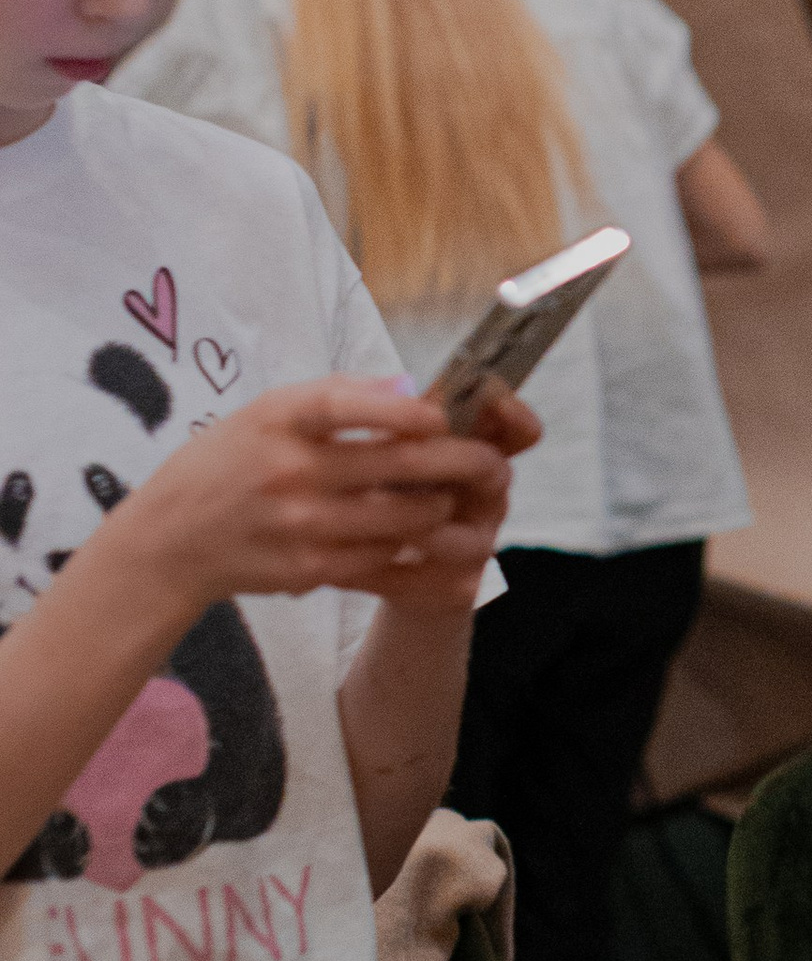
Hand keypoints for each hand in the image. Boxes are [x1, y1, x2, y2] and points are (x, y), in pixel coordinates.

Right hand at [120, 377, 538, 622]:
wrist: (171, 540)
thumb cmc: (228, 463)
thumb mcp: (266, 413)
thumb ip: (334, 397)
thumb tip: (408, 390)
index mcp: (276, 420)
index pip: (340, 406)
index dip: (397, 410)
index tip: (440, 415)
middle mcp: (287, 471)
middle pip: (393, 466)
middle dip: (457, 463)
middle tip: (490, 461)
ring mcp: (299, 525)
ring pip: (401, 519)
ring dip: (441, 508)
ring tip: (452, 496)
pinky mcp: (308, 569)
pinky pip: (381, 556)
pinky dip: (409, 544)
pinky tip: (420, 533)